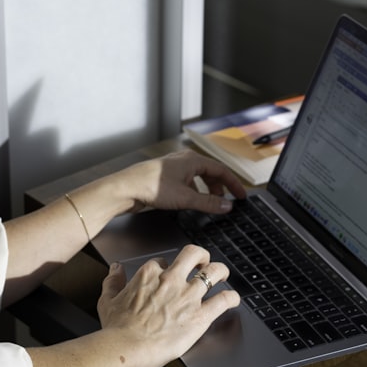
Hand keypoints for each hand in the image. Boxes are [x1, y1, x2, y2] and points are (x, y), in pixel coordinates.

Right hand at [97, 245, 239, 364]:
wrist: (127, 348)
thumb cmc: (117, 328)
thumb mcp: (107, 300)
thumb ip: (112, 281)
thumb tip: (115, 269)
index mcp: (149, 275)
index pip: (163, 262)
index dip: (167, 267)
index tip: (168, 275)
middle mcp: (171, 280)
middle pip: (193, 254)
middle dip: (201, 256)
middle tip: (203, 262)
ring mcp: (188, 297)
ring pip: (213, 272)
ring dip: (221, 271)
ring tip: (222, 274)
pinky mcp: (200, 316)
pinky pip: (223, 300)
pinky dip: (231, 297)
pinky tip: (233, 299)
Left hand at [120, 150, 246, 214]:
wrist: (125, 188)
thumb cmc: (151, 187)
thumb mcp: (185, 198)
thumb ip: (208, 203)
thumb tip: (227, 206)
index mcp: (192, 160)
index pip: (221, 170)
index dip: (233, 183)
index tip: (241, 195)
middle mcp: (184, 161)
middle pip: (210, 172)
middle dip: (220, 188)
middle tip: (226, 202)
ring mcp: (174, 168)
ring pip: (197, 178)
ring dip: (206, 191)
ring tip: (210, 204)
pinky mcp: (165, 177)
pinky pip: (187, 183)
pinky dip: (194, 192)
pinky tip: (191, 203)